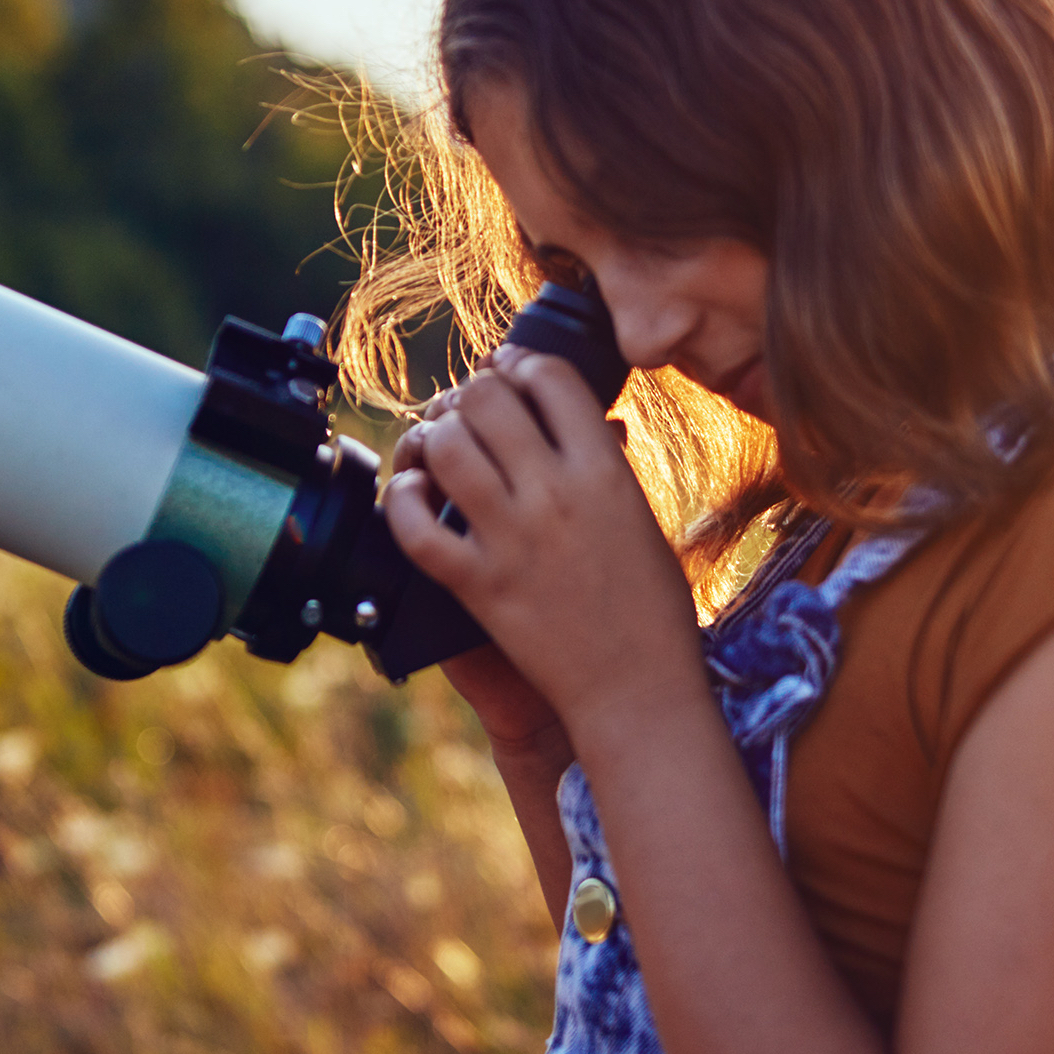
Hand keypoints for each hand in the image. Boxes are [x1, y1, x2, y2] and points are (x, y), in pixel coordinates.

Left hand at [382, 349, 709, 753]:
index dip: (522, 363)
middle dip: (472, 393)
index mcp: (604, 471)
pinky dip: (404, 499)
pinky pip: (414, 526)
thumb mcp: (641, 518)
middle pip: (488, 398)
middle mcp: (556, 494)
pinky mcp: (478, 584)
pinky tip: (413, 492)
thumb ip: (607, 465)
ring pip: (446, 447)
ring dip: (436, 436)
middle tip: (470, 410)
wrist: (636, 690)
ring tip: (442, 448)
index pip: (550, 376)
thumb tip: (590, 419)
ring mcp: (512, 539)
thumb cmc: (650, 608)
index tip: (510, 372)